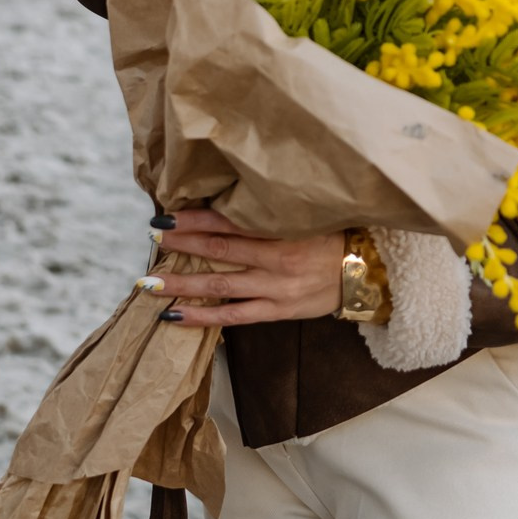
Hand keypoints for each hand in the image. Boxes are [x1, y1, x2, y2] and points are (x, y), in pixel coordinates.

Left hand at [139, 209, 345, 326]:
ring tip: (150, 284)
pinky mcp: (278, 310)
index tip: (166, 217)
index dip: (195, 220)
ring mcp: (276, 288)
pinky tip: (175, 316)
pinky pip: (234, 317)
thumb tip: (226, 201)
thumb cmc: (333, 235)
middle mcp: (277, 257)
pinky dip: (203, 317)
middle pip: (220, 250)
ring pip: (221, 286)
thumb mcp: (305, 215)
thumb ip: (270, 212)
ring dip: (182, 285)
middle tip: (152, 239)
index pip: (229, 221)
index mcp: (283, 228)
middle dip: (182, 246)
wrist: (367, 271)